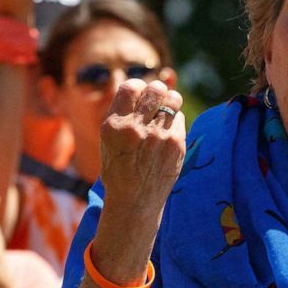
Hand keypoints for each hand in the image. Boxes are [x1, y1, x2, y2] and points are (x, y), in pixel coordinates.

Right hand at [100, 80, 185, 218]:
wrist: (135, 200)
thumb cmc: (119, 168)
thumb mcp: (108, 140)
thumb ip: (122, 114)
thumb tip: (142, 87)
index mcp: (114, 125)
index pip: (131, 87)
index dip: (138, 86)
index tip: (140, 93)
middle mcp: (135, 128)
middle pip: (155, 89)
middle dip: (158, 90)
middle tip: (157, 98)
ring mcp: (158, 136)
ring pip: (173, 100)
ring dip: (171, 101)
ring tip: (166, 109)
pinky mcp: (176, 144)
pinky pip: (179, 118)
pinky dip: (175, 121)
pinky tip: (167, 133)